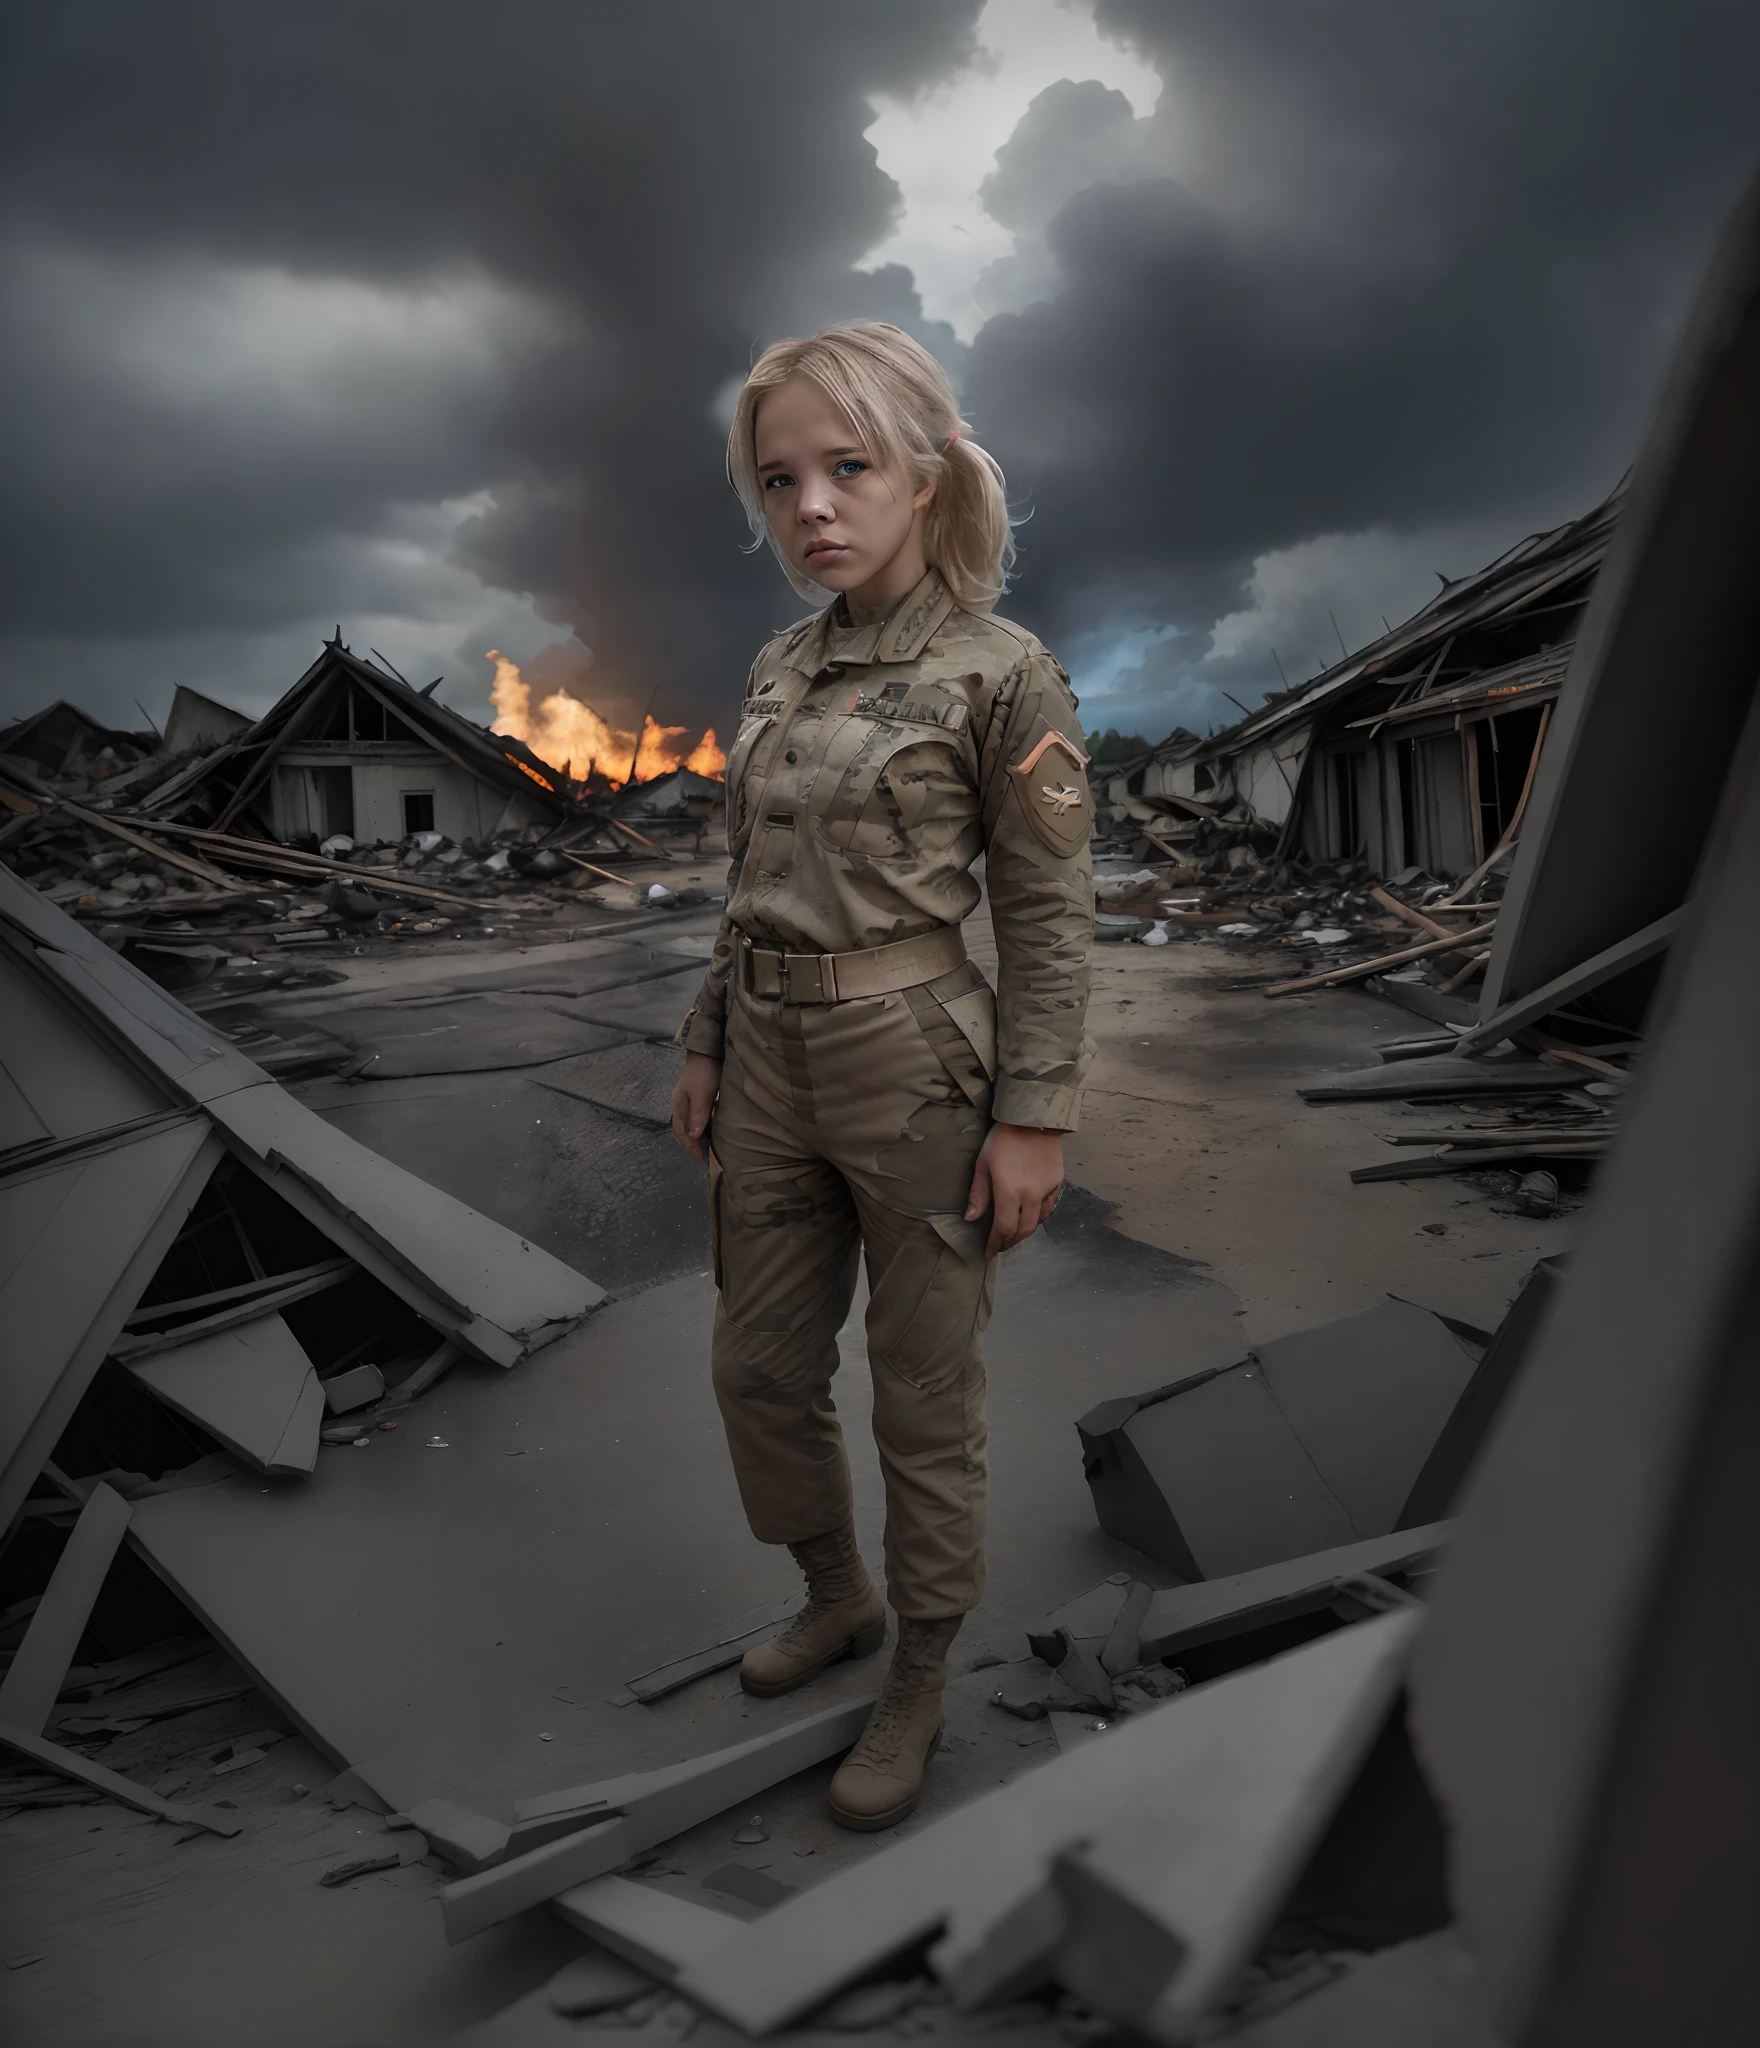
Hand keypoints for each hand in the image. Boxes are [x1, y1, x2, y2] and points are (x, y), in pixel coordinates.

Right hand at [671, 1051, 721, 1160]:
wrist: (708, 1051)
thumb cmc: (704, 1073)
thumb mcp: (702, 1094)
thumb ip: (698, 1114)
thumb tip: (693, 1136)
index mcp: (679, 1105)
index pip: (681, 1131)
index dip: (690, 1145)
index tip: (700, 1157)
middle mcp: (681, 1103)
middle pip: (683, 1128)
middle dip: (692, 1142)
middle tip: (704, 1154)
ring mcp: (688, 1098)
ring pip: (690, 1122)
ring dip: (697, 1134)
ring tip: (708, 1145)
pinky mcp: (698, 1095)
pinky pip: (697, 1115)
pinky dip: (703, 1125)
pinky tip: (711, 1128)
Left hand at [964, 1122, 1063, 1258]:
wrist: (1032, 1119)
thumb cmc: (1002, 1139)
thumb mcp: (983, 1164)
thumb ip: (978, 1194)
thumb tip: (971, 1218)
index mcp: (1010, 1190)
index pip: (1004, 1228)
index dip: (996, 1243)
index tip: (989, 1253)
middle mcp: (1031, 1194)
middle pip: (1023, 1230)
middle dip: (1010, 1241)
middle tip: (1000, 1245)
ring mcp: (1046, 1189)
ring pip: (1038, 1221)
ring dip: (1025, 1231)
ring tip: (1014, 1233)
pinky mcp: (1057, 1182)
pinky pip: (1048, 1207)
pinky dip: (1038, 1216)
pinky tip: (1029, 1216)